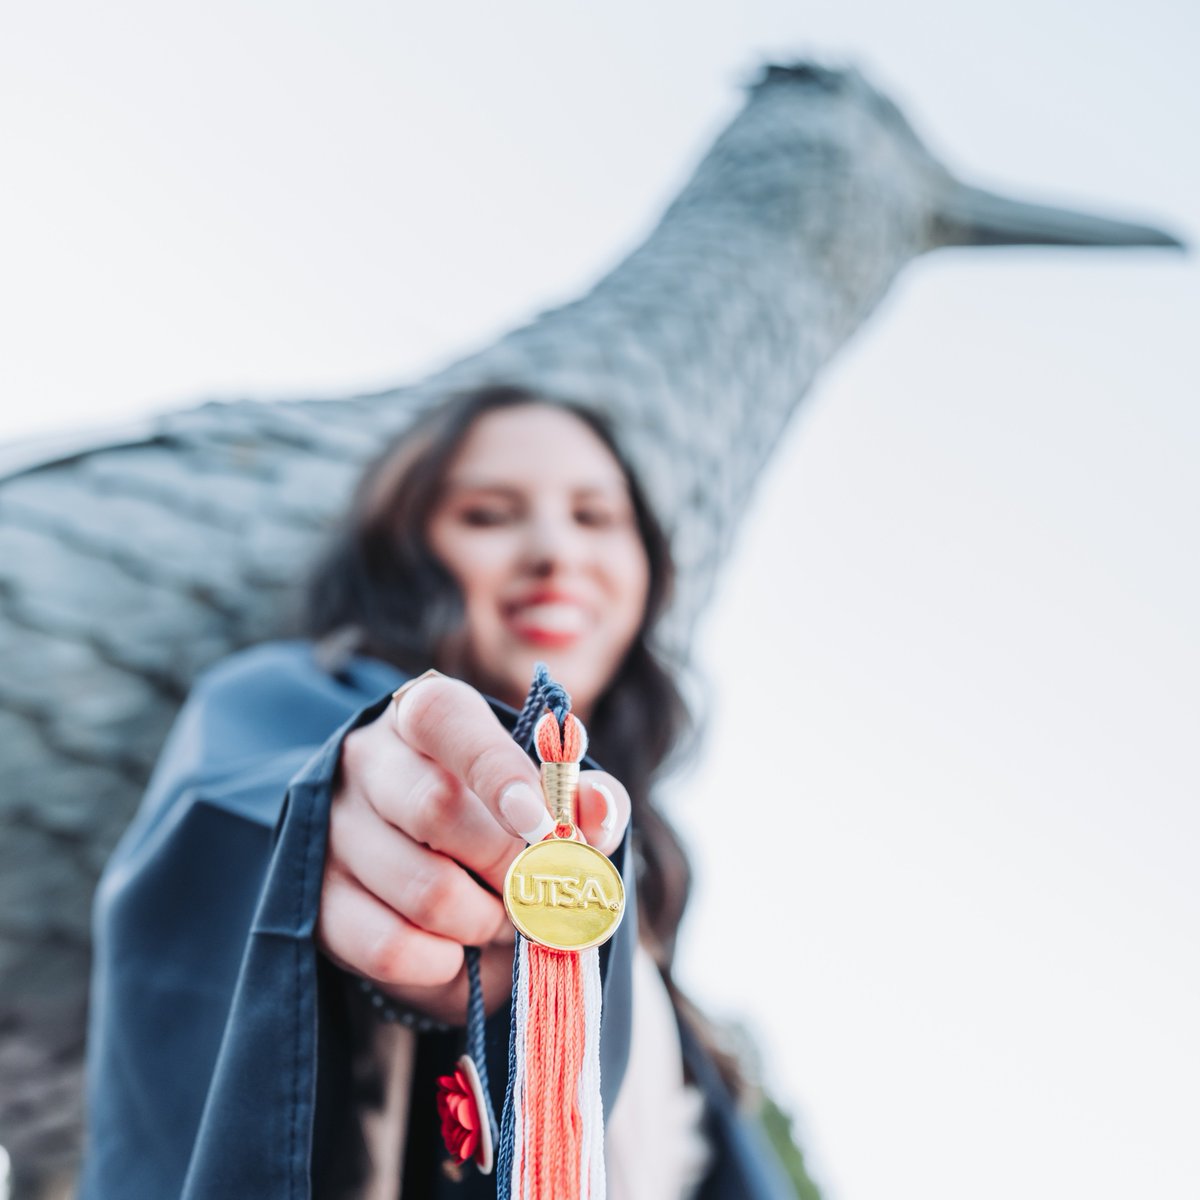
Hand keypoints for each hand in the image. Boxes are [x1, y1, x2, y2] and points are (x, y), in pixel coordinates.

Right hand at [317, 673, 630, 1024]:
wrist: (436, 861)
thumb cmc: (501, 812)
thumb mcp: (553, 794)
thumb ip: (588, 797)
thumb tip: (596, 808)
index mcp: (426, 713)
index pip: (446, 719)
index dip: (497, 771)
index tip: (540, 822)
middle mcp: (366, 759)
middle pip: (436, 809)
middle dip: (507, 865)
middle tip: (533, 889)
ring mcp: (331, 828)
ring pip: (422, 889)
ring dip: (483, 921)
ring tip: (499, 918)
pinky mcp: (318, 899)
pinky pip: (389, 947)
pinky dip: (442, 962)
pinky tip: (456, 947)